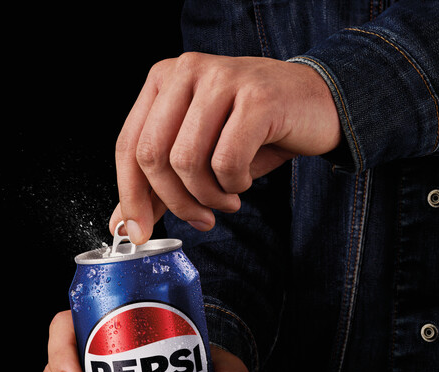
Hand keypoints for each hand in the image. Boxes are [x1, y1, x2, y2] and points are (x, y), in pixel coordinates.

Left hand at [111, 52, 340, 242]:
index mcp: (163, 80)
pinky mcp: (256, 98)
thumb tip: (123, 223)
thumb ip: (159, 185)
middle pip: (152, 156)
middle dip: (176, 202)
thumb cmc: (254, 130)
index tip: (139, 233)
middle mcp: (186, 71)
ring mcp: (221, 80)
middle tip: (200, 219)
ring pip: (187, 162)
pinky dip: (234, 185)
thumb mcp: (199, 155)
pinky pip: (226, 161)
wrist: (315, 104)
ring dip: (208, 197)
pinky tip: (244, 182)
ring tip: (227, 199)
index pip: (128, 145)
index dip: (130, 196)